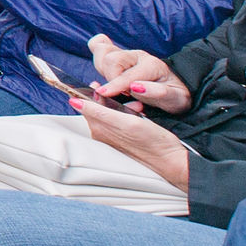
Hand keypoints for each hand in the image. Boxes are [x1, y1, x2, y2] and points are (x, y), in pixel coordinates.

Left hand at [75, 94, 192, 191]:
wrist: (170, 161)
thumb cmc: (153, 142)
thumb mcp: (127, 122)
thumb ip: (99, 112)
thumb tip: (74, 102)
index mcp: (98, 128)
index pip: (83, 104)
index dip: (88, 91)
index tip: (94, 84)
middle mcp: (101, 133)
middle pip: (97, 106)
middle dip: (111, 98)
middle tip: (129, 100)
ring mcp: (110, 136)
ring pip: (110, 110)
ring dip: (122, 105)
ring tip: (139, 109)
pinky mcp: (121, 138)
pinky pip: (119, 118)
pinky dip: (128, 112)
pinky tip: (140, 114)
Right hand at [86, 35, 191, 113]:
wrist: (176, 90)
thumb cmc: (175, 96)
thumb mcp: (175, 99)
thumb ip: (157, 92)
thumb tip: (136, 87)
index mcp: (152, 65)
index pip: (128, 75)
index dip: (115, 85)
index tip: (104, 94)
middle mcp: (138, 56)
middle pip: (111, 58)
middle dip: (110, 78)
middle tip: (121, 94)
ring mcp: (127, 54)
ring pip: (102, 52)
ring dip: (102, 69)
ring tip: (114, 85)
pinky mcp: (118, 56)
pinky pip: (99, 46)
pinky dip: (96, 54)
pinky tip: (101, 68)